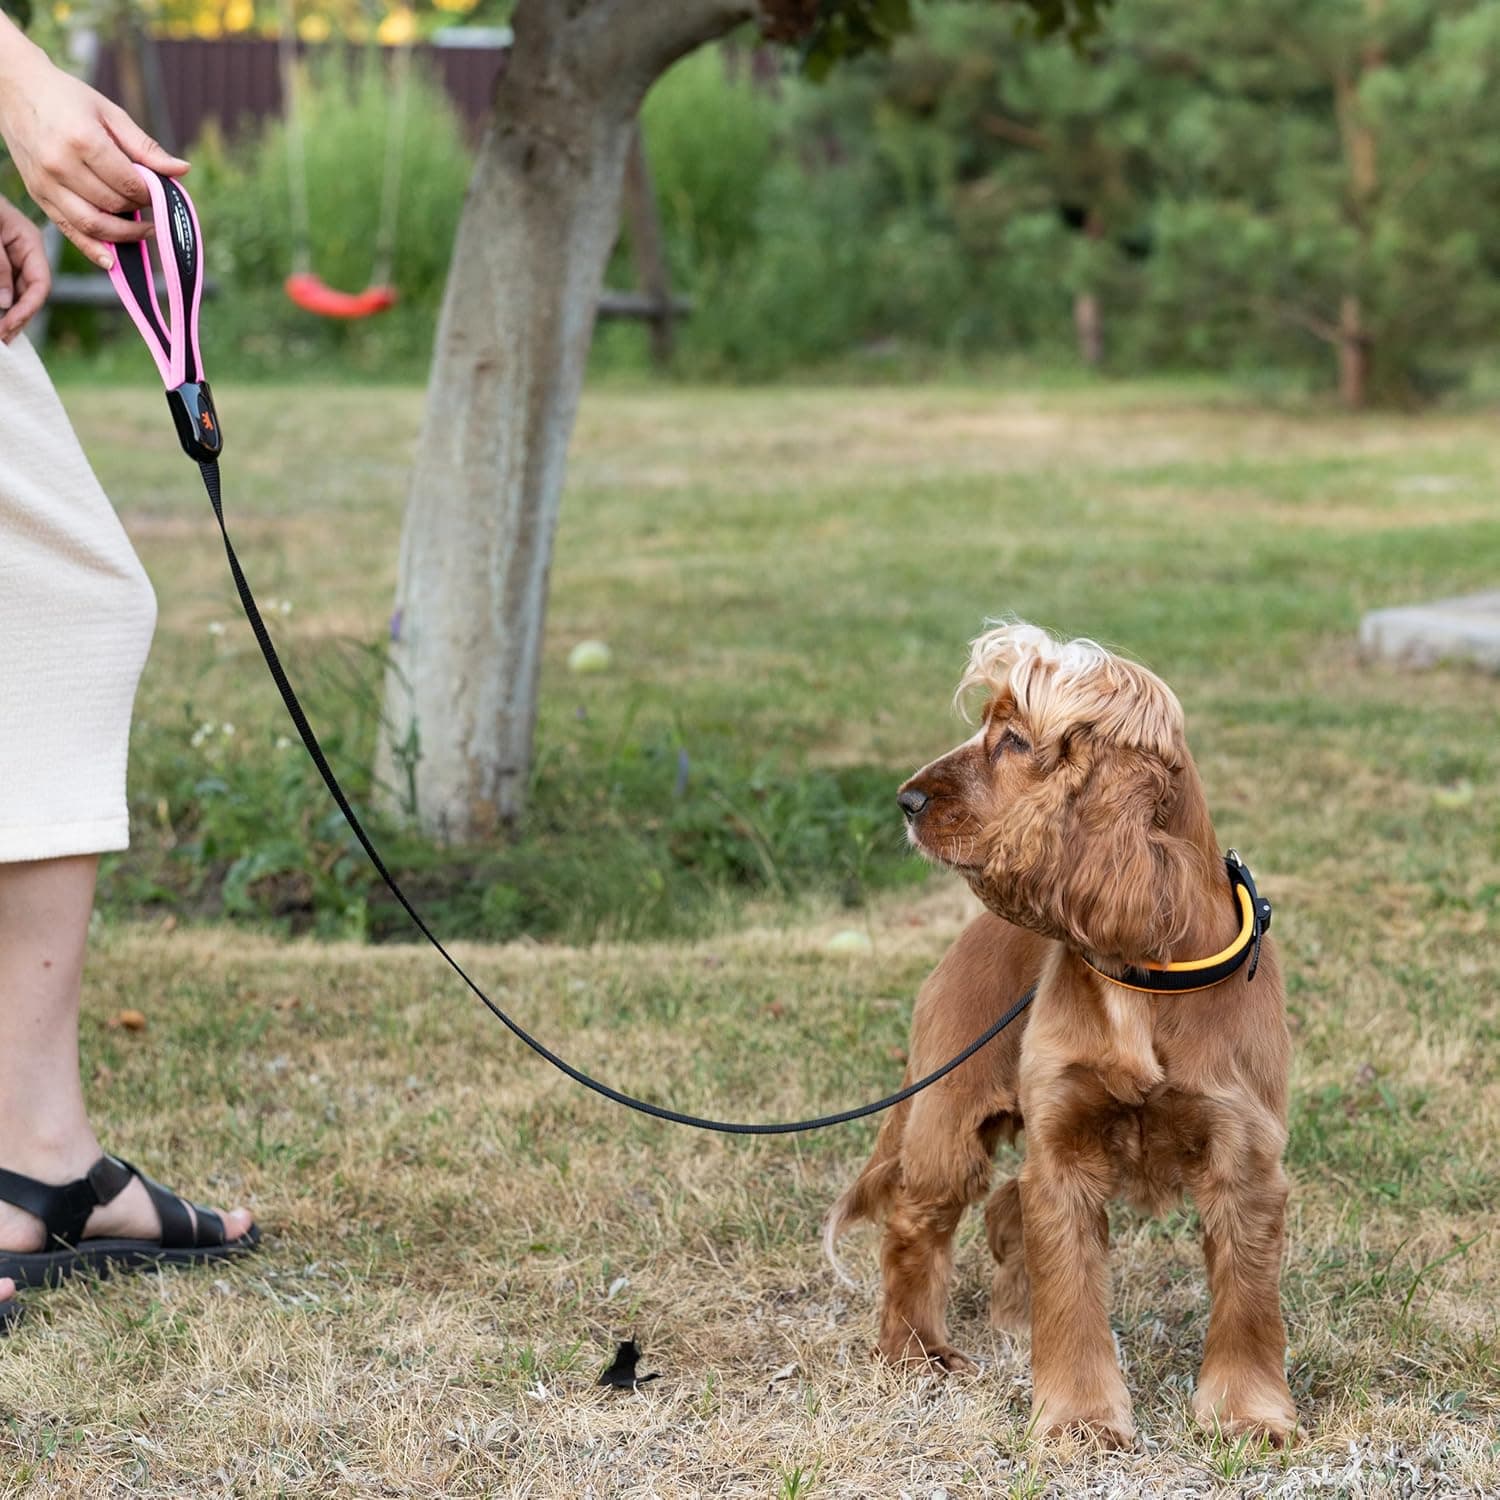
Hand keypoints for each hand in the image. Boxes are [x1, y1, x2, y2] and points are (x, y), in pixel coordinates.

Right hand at [0, 36, 188, 269]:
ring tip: (143, 230)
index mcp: (82, 140)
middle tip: (152, 208)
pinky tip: (114, 261)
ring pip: (93, 225)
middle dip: (138, 210)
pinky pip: (69, 231)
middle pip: (113, 205)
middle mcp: (61, 165)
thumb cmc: (66, 97)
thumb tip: (182, 170)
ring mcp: (46, 183)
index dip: (149, 193)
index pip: (128, 183)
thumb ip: (145, 146)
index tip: (157, 191)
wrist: (15, 89)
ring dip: (124, 235)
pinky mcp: (39, 195)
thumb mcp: (109, 112)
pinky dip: (93, 250)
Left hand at [0, 195, 47, 342]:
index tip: (8, 327)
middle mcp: (23, 251)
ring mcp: (9, 255)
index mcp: (30, 241)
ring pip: (14, 292)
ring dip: (7, 313)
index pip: (40, 284)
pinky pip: (3, 284)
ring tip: (0, 333)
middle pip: (28, 293)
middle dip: (16, 317)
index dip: (27, 309)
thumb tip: (5, 302)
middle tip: (2, 338)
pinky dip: (1, 302)